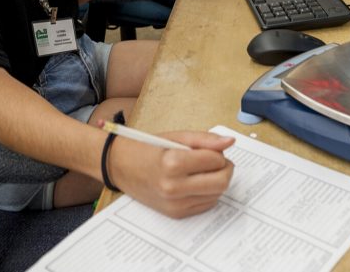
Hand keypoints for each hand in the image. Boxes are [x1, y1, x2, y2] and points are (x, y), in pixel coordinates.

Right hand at [109, 131, 235, 217]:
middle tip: (218, 161)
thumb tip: (230, 142)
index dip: (219, 154)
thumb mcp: (176, 137)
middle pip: (220, 183)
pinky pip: (205, 205)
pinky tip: (195, 182)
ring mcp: (174, 203)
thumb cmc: (147, 148)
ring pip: (216, 195)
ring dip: (217, 181)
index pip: (215, 161)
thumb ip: (205, 139)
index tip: (212, 150)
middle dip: (226, 169)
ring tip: (202, 170)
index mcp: (172, 163)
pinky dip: (207, 193)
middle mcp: (173, 187)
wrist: (119, 166)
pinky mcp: (175, 214)